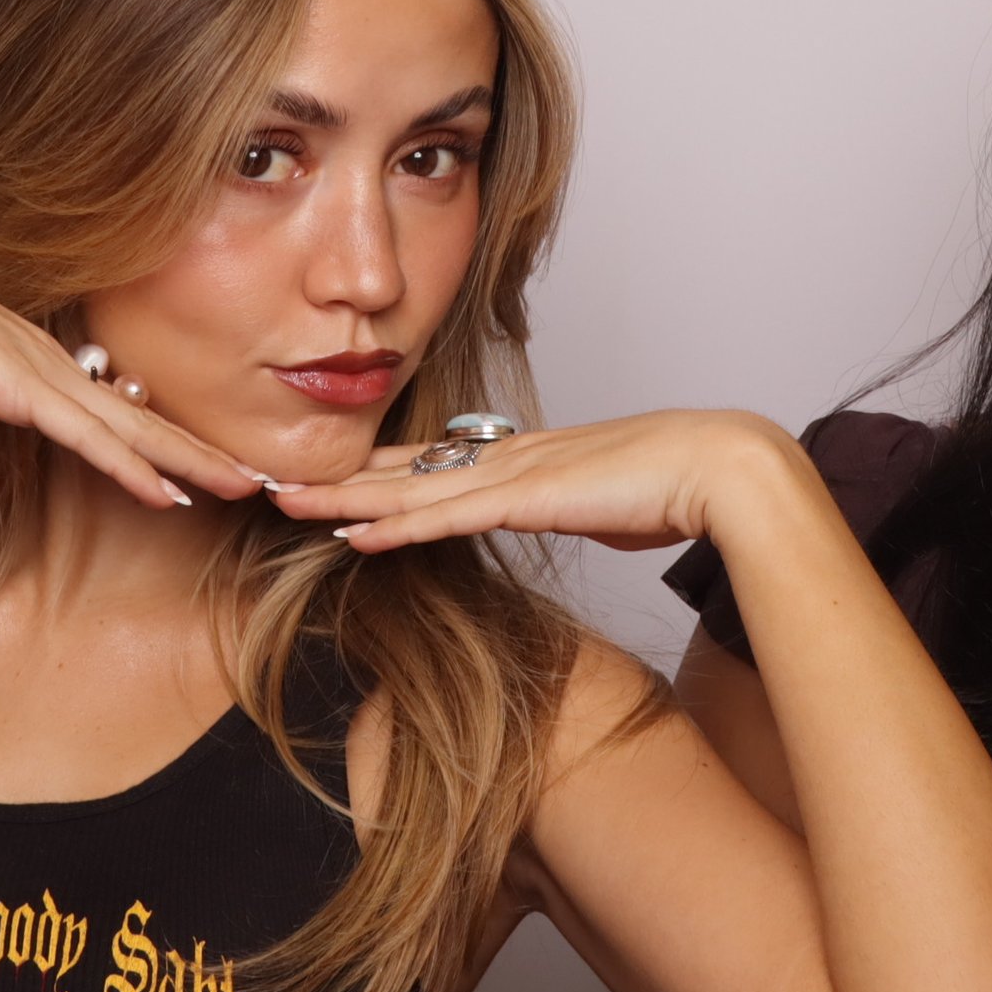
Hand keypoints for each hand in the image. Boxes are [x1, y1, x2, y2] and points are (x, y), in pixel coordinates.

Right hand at [0, 219, 262, 510]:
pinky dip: (137, 470)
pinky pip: (95, 441)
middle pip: (142, 419)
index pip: (105, 410)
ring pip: (136, 431)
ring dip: (191, 464)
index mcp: (24, 364)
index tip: (189, 464)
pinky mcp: (25, 391)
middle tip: (252, 475)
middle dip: (198, 451)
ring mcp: (42, 377)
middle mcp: (48, 366)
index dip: (151, 438)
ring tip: (244, 486)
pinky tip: (174, 494)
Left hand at [263, 408, 800, 552]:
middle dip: (334, 476)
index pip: (434, 466)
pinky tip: (349, 533)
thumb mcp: (612, 501)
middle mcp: (509, 458)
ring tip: (279, 502)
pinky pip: (444, 515)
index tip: (326, 479)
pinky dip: (393, 523)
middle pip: (402, 468)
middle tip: (269, 480)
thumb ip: (583, 507)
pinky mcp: (527, 497)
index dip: (375, 472)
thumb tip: (581, 515)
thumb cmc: (683, 483)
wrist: (722, 466)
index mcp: (527, 458)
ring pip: (407, 488)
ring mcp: (514, 474)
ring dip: (340, 498)